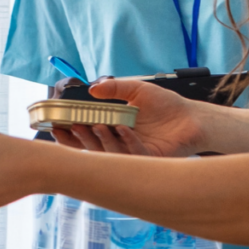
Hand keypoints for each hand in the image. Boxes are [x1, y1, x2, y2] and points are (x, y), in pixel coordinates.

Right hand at [51, 78, 202, 156]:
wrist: (192, 117)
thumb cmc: (166, 105)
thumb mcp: (137, 89)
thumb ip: (115, 88)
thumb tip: (93, 88)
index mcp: (114, 130)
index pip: (86, 136)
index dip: (70, 134)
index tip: (57, 127)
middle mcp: (120, 144)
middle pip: (92, 149)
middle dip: (78, 141)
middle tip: (71, 128)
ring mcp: (133, 154)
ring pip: (109, 155)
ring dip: (100, 142)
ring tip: (95, 126)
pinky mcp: (149, 160)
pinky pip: (133, 156)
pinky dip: (127, 142)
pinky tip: (124, 129)